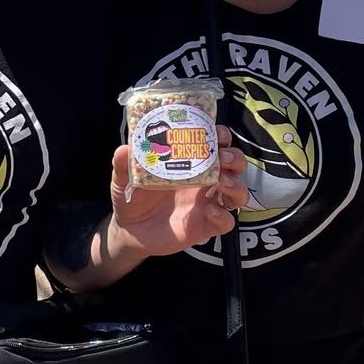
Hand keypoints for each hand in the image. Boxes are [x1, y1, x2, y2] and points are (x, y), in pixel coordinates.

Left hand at [108, 123, 249, 262]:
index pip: (215, 143)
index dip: (221, 135)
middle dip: (234, 157)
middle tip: (222, 158)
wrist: (129, 231)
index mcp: (189, 163)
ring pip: (238, 192)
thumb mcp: (125, 178)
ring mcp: (207, 203)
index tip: (216, 133)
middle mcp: (204, 180)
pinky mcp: (206, 225)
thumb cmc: (132, 198)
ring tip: (221, 183)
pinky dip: (223, 216)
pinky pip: (227, 221)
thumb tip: (125, 149)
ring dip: (236, 185)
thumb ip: (124, 164)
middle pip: (234, 164)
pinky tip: (208, 211)